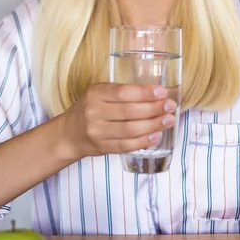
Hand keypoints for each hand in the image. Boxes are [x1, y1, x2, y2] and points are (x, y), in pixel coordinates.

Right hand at [58, 83, 176, 160]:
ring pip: (130, 129)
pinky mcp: (102, 147)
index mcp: (95, 93)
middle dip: (154, 109)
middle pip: (129, 111)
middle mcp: (94, 112)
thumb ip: (123, 92)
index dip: (145, 93)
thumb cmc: (90, 109)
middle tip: (170, 106)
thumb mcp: (100, 94)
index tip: (162, 92)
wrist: (69, 134)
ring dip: (153, 125)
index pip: (123, 92)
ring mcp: (97, 132)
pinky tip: (156, 135)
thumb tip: (158, 92)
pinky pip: (126, 145)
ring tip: (169, 120)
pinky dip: (143, 141)